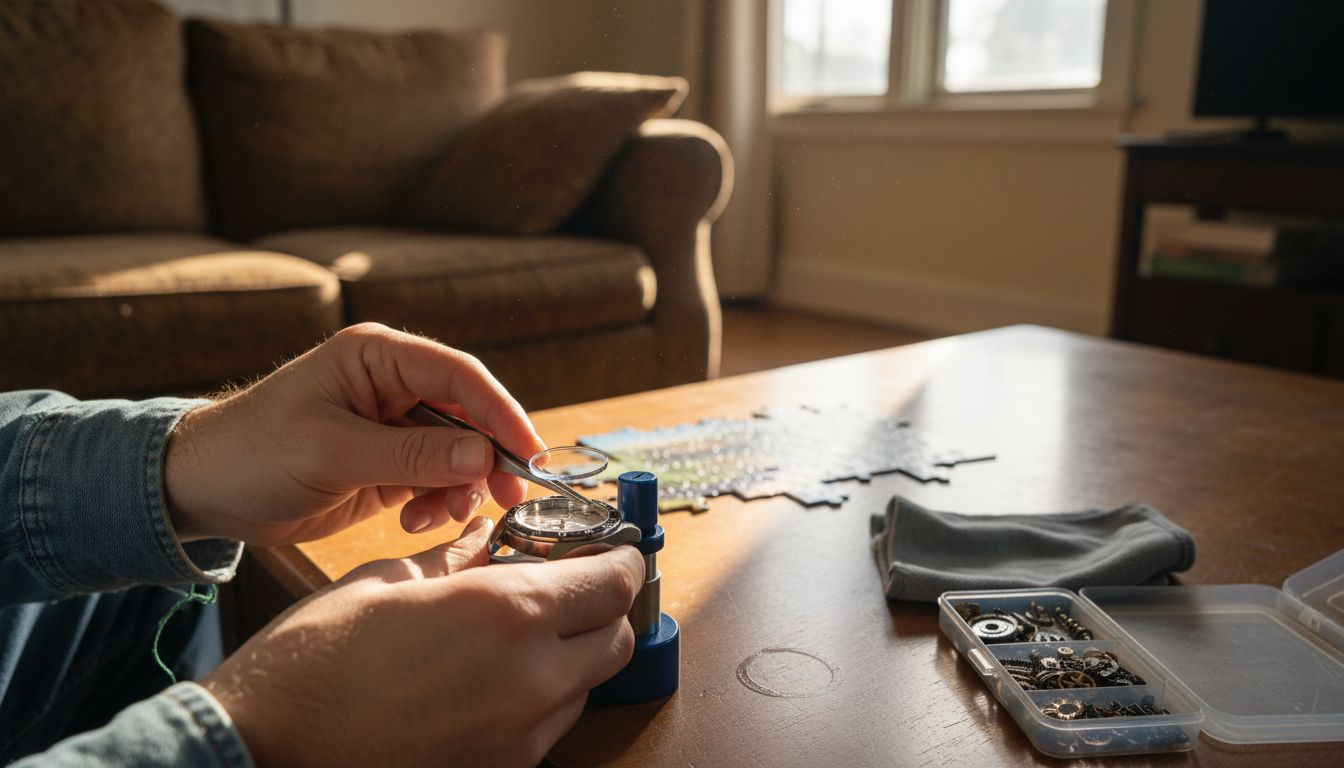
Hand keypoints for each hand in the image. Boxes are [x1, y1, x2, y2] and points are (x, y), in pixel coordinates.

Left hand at [165, 323, 544, 544]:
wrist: (201, 493)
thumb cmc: (252, 454)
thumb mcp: (333, 453)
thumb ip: (412, 454)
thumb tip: (483, 455)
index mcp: (378, 358)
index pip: (460, 376)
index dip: (502, 412)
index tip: (529, 453)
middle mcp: (392, 385)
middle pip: (470, 415)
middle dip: (488, 457)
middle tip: (506, 497)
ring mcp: (393, 426)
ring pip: (459, 453)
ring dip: (460, 487)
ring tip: (436, 516)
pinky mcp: (388, 464)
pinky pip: (437, 480)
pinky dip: (437, 503)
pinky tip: (414, 520)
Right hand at [204, 518, 643, 766]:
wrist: (265, 746)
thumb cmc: (316, 659)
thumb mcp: (391, 580)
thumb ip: (459, 559)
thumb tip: (488, 541)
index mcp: (509, 613)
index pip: (613, 582)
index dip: (617, 559)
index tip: (609, 550)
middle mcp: (532, 680)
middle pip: (615, 639)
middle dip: (600, 609)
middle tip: (566, 588)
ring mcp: (520, 738)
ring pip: (584, 687)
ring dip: (569, 656)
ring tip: (514, 636)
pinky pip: (547, 728)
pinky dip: (537, 698)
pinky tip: (488, 680)